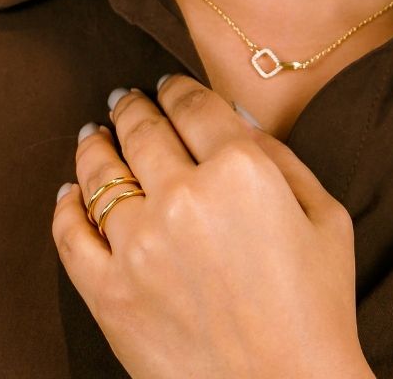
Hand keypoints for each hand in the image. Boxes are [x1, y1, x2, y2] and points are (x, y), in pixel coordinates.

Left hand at [52, 75, 374, 378]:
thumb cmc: (317, 308)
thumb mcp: (325, 217)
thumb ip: (280, 157)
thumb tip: (234, 120)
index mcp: (242, 170)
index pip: (193, 105)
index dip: (175, 86)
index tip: (166, 84)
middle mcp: (185, 196)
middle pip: (143, 128)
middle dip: (132, 106)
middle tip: (125, 97)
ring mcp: (140, 245)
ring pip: (100, 171)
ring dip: (94, 143)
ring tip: (92, 134)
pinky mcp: (109, 292)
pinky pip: (71, 233)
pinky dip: (66, 205)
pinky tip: (71, 192)